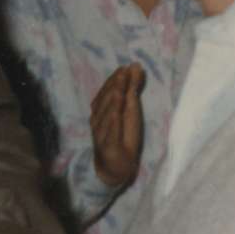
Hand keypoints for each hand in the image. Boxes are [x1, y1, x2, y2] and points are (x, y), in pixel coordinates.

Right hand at [90, 63, 146, 187]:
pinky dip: (112, 124)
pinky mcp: (107, 147)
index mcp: (101, 109)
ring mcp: (100, 133)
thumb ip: (132, 89)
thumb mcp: (131, 110)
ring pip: (106, 115)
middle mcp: (97, 119)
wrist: (115, 167)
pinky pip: (109, 134)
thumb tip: (136, 66)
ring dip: (112, 101)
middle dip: (115, 86)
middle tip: (123, 73)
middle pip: (106, 100)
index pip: (107, 91)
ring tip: (120, 89)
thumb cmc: (123, 136)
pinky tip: (116, 114)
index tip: (125, 68)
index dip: (115, 80)